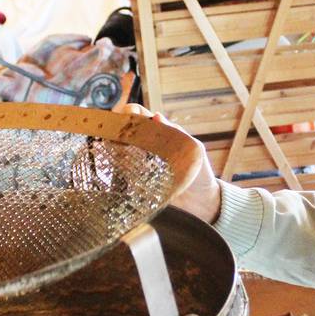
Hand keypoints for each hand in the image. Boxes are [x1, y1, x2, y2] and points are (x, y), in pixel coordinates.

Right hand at [114, 103, 221, 223]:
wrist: (201, 203)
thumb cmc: (200, 173)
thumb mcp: (193, 149)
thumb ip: (176, 133)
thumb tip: (155, 115)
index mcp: (159, 132)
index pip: (137, 114)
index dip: (129, 112)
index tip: (125, 117)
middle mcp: (145, 145)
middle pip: (122, 130)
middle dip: (115, 130)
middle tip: (115, 137)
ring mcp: (138, 163)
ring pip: (117, 150)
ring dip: (113, 148)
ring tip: (115, 152)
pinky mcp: (134, 182)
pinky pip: (120, 172)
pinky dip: (117, 168)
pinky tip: (118, 169)